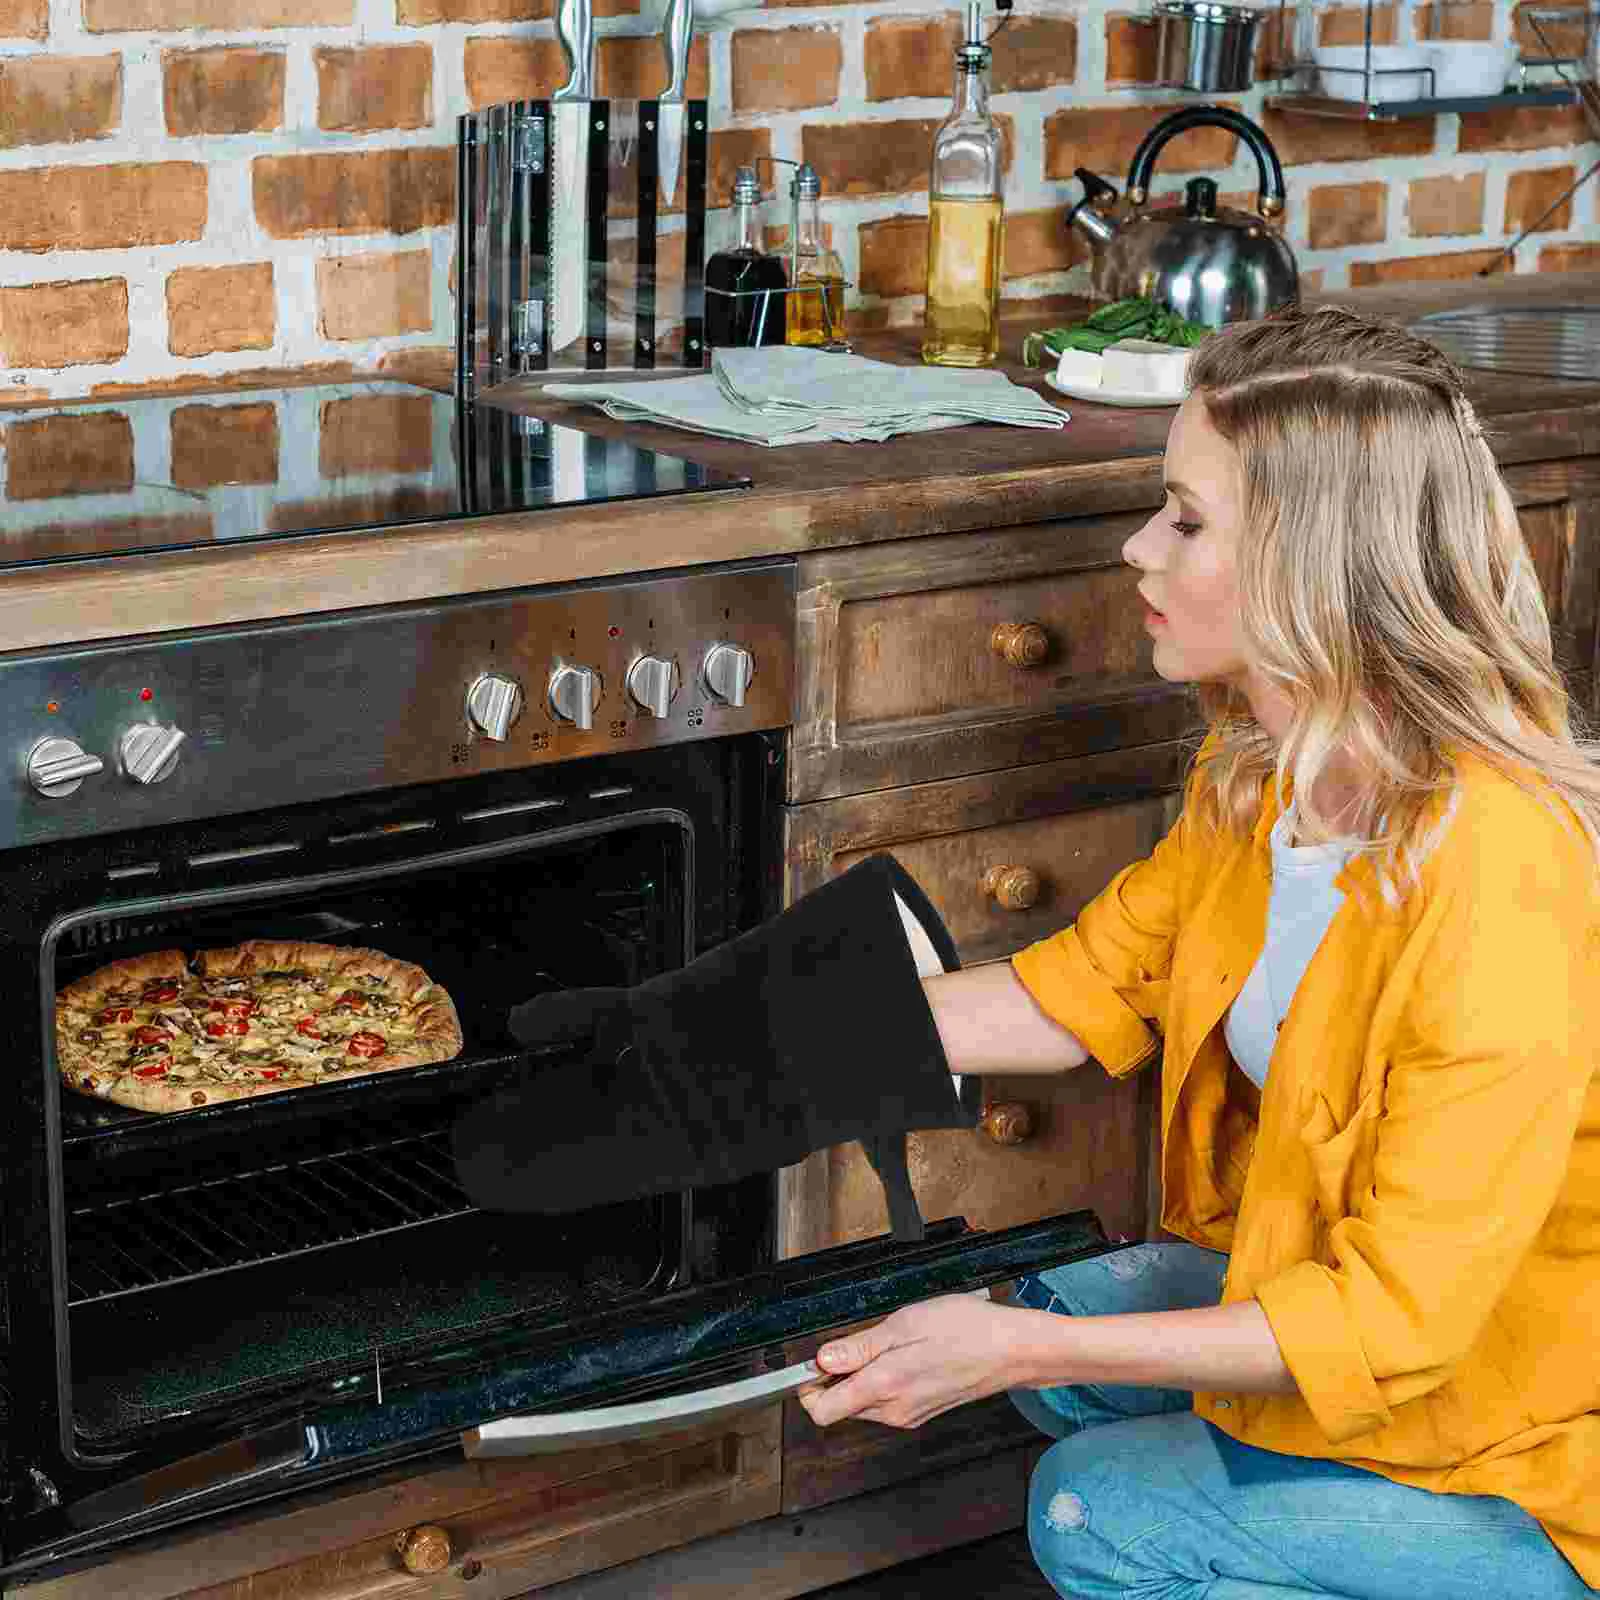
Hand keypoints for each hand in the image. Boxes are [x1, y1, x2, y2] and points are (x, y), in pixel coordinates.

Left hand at [796, 1292, 1032, 1430]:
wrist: (1011, 1350)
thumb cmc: (965, 1331)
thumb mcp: (905, 1324)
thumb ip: (859, 1346)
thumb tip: (822, 1360)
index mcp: (884, 1387)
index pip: (823, 1411)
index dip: (808, 1387)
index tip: (811, 1363)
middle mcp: (894, 1410)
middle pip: (842, 1406)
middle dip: (837, 1377)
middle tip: (854, 1342)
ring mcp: (910, 1414)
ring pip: (864, 1404)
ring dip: (862, 1378)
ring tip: (887, 1344)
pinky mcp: (923, 1412)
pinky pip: (887, 1402)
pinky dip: (883, 1381)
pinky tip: (905, 1355)